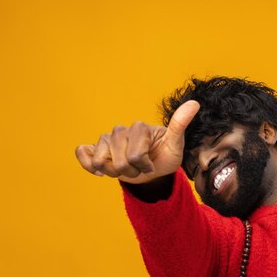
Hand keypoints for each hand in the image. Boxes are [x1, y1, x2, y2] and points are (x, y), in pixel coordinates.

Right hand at [75, 100, 199, 183]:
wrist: (153, 167)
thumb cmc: (165, 154)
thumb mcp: (176, 144)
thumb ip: (179, 125)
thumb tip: (194, 103)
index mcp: (139, 128)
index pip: (135, 156)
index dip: (144, 167)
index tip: (152, 164)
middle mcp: (120, 130)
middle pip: (119, 162)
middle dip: (131, 172)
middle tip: (140, 167)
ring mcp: (106, 139)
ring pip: (101, 162)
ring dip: (115, 173)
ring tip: (126, 168)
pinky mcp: (95, 148)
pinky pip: (82, 153)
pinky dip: (89, 165)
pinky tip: (100, 171)